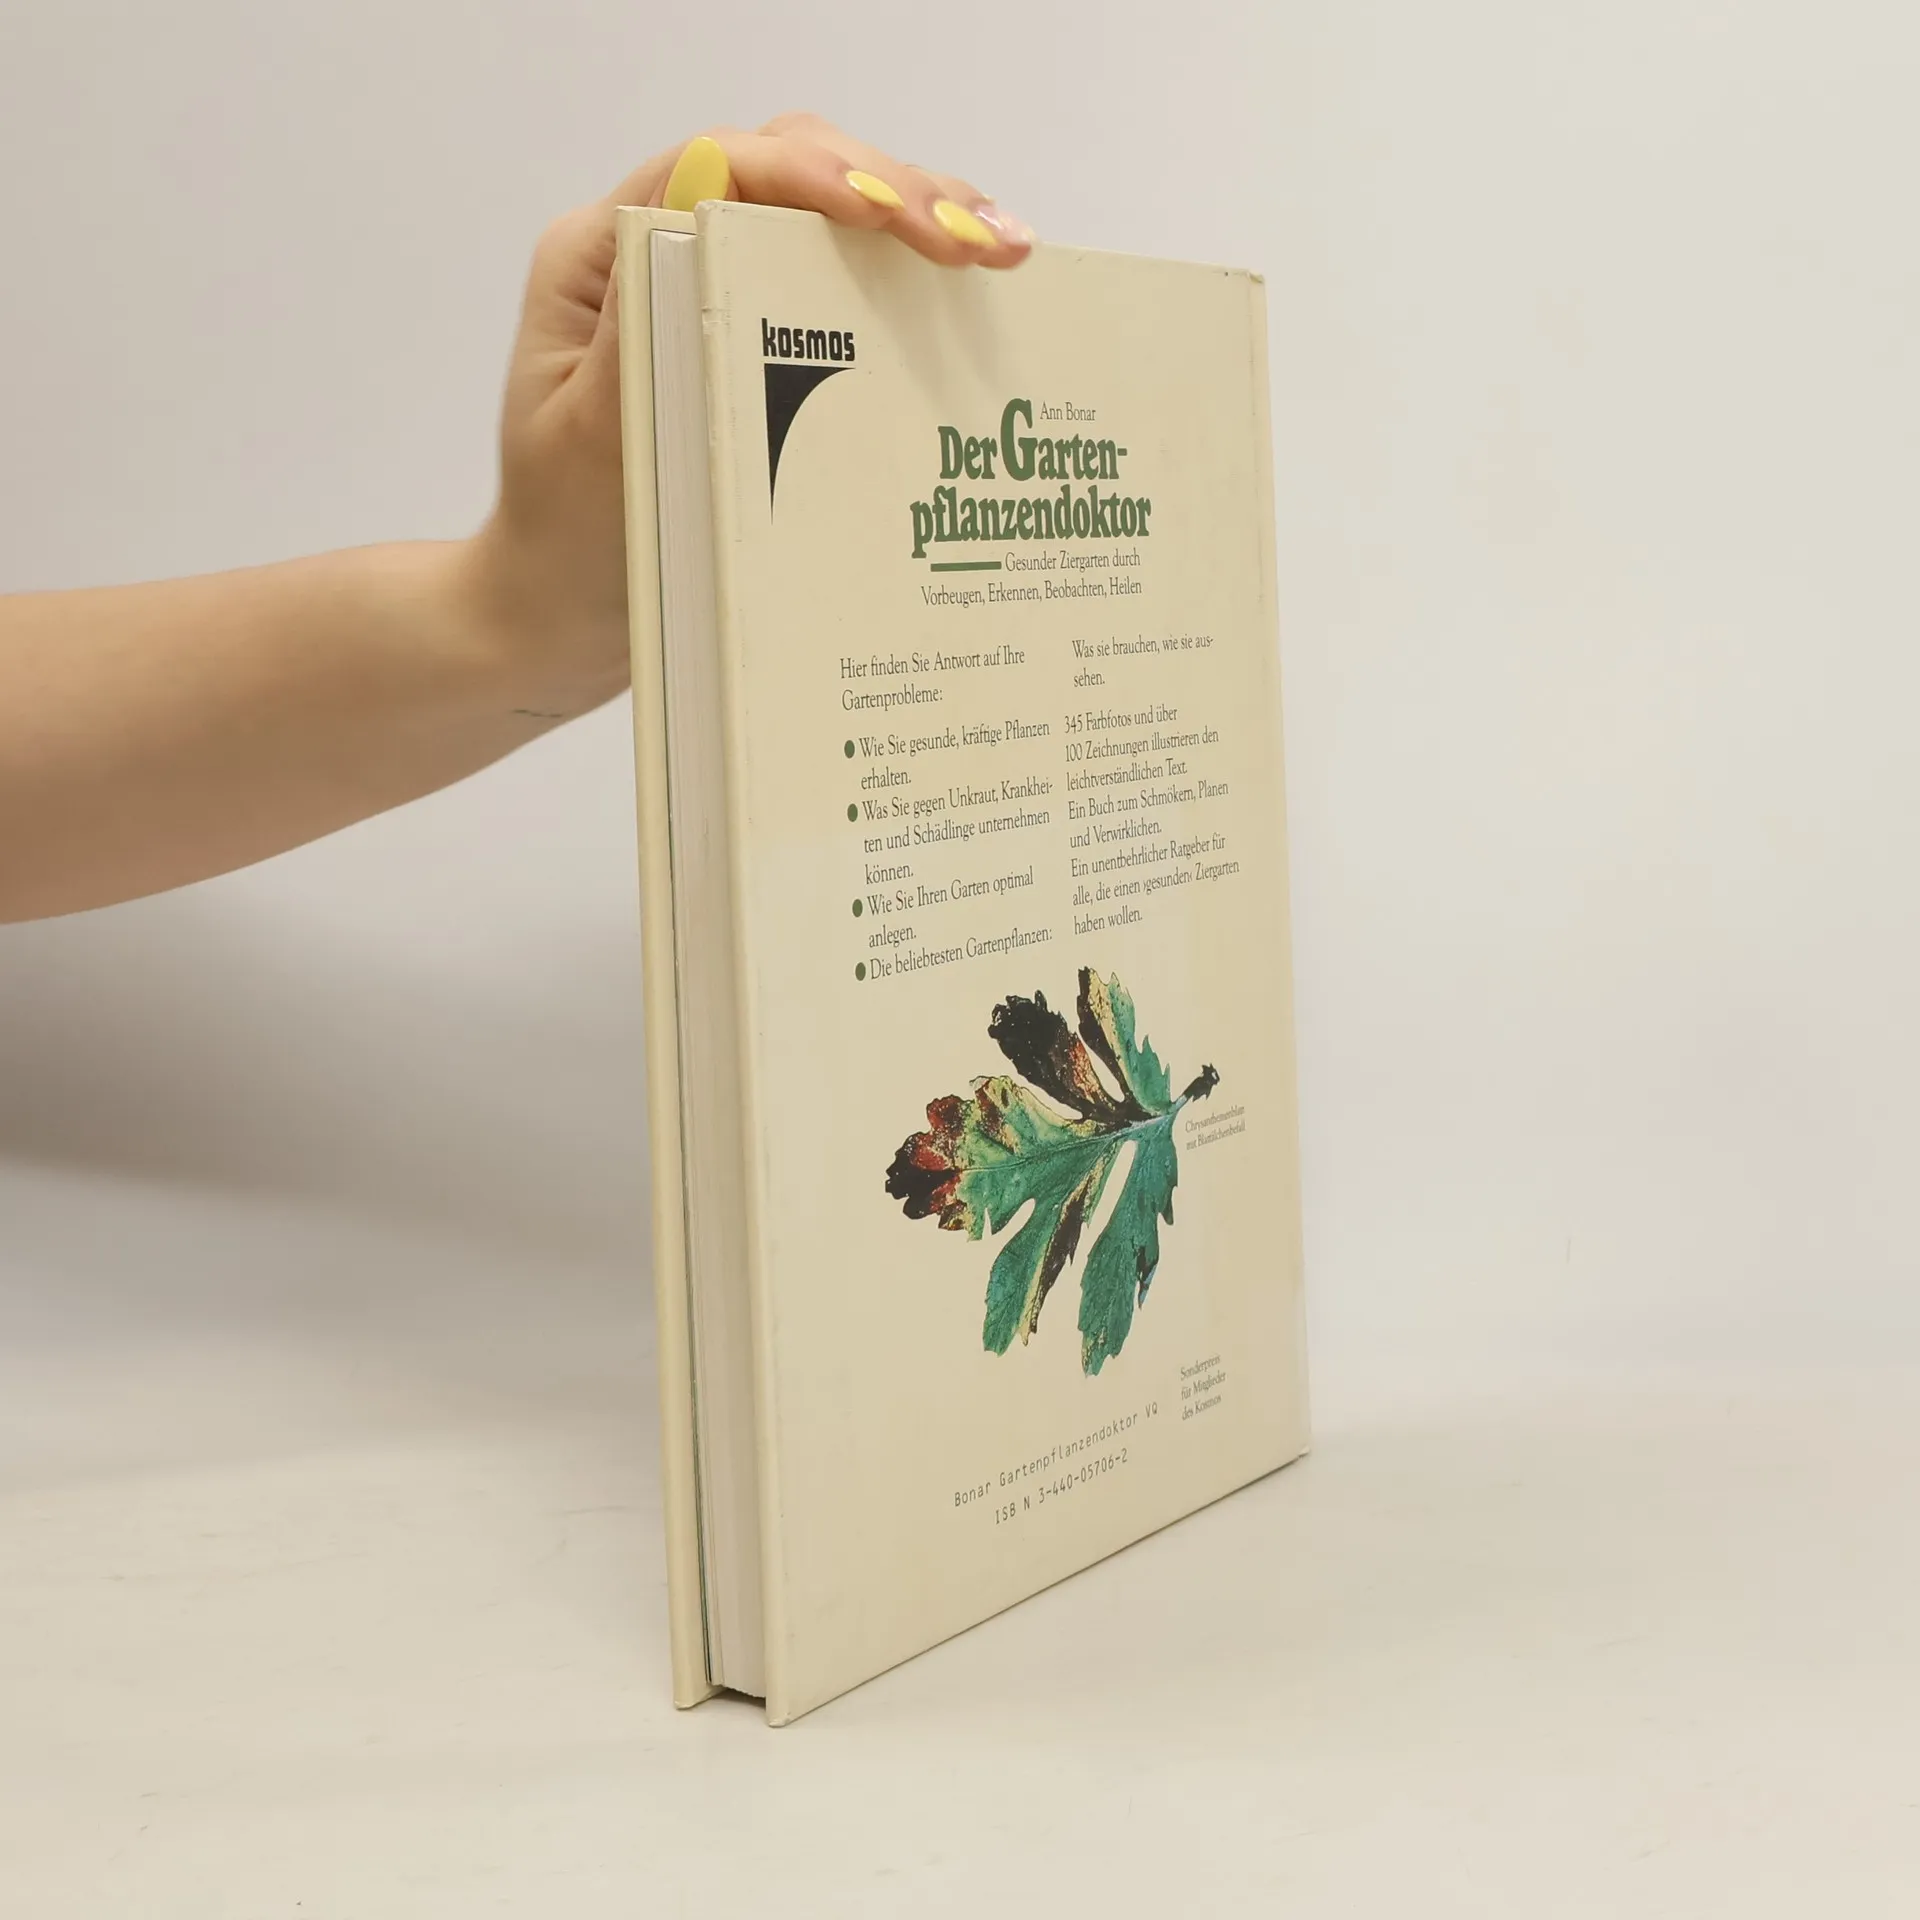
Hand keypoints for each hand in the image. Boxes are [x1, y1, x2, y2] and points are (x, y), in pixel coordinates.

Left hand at [467, 114, 1033, 719]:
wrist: (558, 619)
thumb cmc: (566, 546)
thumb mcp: (592, 443)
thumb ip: (645, 323)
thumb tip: (711, 202)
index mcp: (602, 260)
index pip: (722, 168)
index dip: (820, 176)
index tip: (894, 220)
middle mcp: (657, 254)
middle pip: (791, 175)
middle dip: (898, 191)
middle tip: (989, 246)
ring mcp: (712, 295)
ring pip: (826, 221)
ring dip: (922, 222)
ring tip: (1007, 253)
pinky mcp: (755, 346)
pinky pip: (836, 288)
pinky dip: (908, 282)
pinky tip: (978, 295)